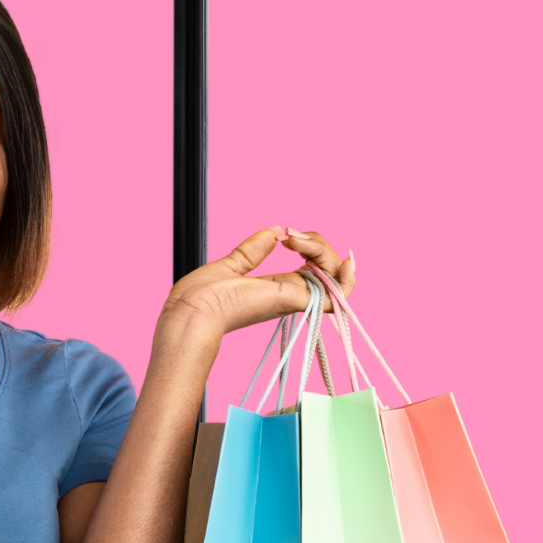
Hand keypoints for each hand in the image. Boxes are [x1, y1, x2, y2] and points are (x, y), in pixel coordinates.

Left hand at [161, 225, 354, 339]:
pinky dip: (347, 278)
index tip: (287, 233)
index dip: (311, 248)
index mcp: (276, 288)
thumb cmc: (202, 297)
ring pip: (335, 275)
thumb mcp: (233, 263)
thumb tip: (274, 231)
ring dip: (324, 250)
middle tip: (289, 235)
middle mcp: (290, 295)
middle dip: (316, 243)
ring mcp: (296, 299)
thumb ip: (254, 249)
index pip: (311, 268)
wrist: (194, 310)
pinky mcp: (297, 301)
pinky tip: (344, 259)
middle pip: (326, 268)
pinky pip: (339, 294)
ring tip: (296, 240)